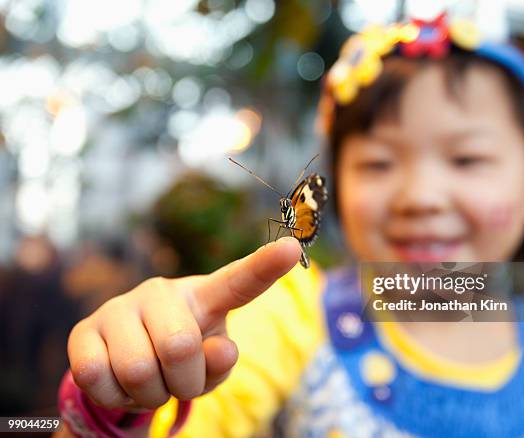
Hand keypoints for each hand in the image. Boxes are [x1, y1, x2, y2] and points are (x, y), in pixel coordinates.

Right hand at [67, 237, 301, 409]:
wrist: (127, 362)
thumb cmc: (181, 360)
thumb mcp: (210, 367)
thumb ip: (221, 361)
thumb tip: (220, 349)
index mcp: (205, 296)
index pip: (239, 282)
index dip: (265, 267)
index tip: (292, 248)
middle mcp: (162, 291)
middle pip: (180, 347)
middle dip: (183, 383)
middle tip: (177, 382)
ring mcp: (119, 306)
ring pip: (137, 370)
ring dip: (148, 395)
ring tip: (149, 382)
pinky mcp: (83, 330)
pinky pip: (95, 377)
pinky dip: (114, 398)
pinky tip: (118, 382)